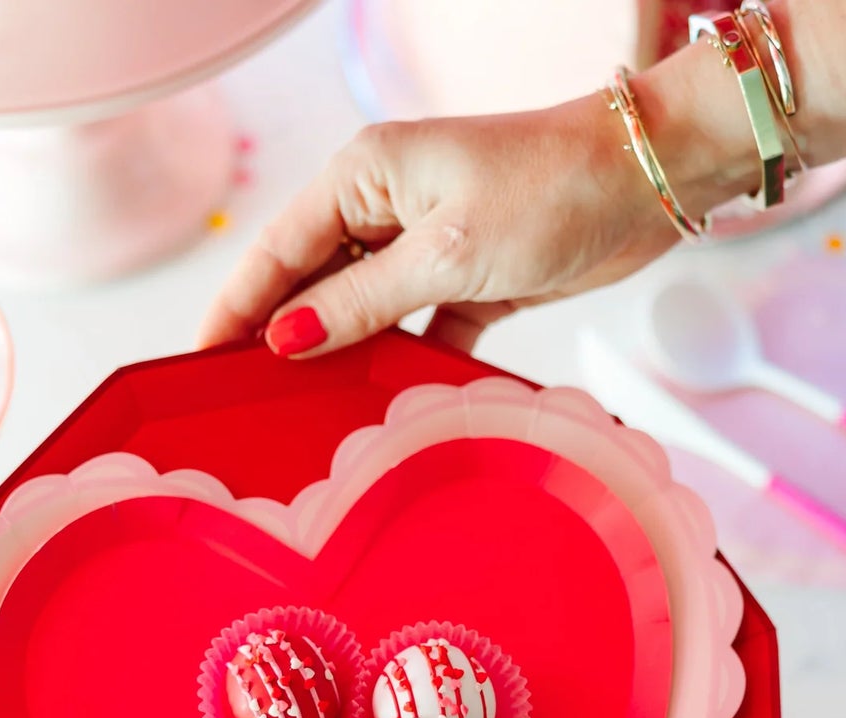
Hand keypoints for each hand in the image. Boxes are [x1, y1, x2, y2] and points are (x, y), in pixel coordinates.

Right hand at [198, 92, 682, 357]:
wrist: (645, 180)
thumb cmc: (550, 188)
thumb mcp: (444, 252)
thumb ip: (363, 301)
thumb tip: (288, 340)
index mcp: (365, 175)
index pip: (278, 249)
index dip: (236, 307)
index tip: (199, 359)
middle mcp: (387, 206)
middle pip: (313, 283)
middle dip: (283, 338)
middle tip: (245, 402)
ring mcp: (425, 244)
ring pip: (362, 312)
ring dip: (343, 358)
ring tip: (308, 414)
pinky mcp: (463, 279)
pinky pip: (412, 330)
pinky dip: (402, 364)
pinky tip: (385, 404)